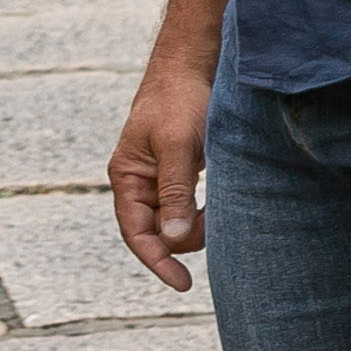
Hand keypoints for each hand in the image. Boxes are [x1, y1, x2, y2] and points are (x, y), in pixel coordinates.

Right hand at [108, 68, 212, 290]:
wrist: (191, 66)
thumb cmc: (180, 100)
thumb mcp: (178, 146)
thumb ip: (175, 192)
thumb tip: (172, 238)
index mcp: (127, 177)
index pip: (136, 233)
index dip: (157, 262)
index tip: (183, 284)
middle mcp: (139, 182)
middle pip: (156, 232)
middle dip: (184, 241)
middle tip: (220, 232)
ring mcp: (158, 178)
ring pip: (174, 222)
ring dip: (197, 227)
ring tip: (223, 215)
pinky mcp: (179, 172)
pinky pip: (187, 207)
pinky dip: (203, 213)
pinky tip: (221, 206)